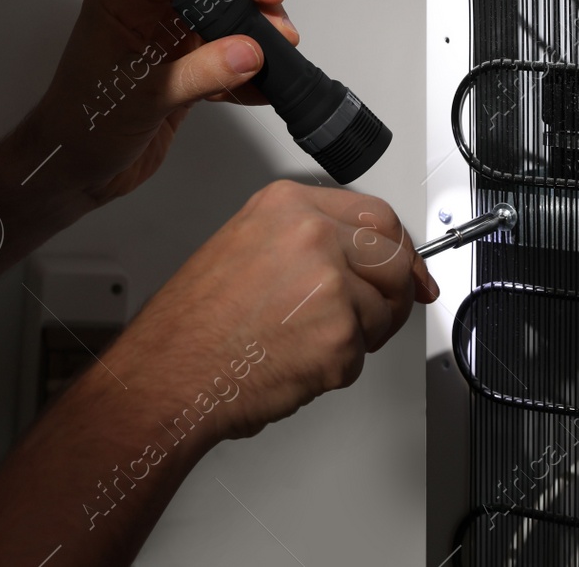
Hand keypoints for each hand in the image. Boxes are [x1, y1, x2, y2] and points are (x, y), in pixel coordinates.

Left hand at [18, 0, 297, 207]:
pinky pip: (219, 65)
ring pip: (219, 30)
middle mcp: (144, 17)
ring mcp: (162, 47)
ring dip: (252, 43)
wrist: (71, 173)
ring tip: (283, 56)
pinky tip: (265, 88)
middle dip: (249, 10)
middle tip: (281, 30)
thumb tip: (250, 51)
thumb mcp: (144, 95)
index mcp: (122, 2)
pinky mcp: (178, 75)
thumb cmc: (81, 127)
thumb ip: (201, 72)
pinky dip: (244, 76)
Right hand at [106, 180, 438, 442]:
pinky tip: (294, 360)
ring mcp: (330, 284)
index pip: (376, 215)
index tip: (409, 269)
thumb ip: (308, 241)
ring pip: (384, 310)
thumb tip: (363, 258)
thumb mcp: (246, 246)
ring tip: (304, 340)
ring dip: (359, 335)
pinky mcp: (338, 336)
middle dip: (394, 292)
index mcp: (287, 206)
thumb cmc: (193, 322)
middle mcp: (313, 235)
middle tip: (376, 314)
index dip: (398, 249)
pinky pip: (362, 353)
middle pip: (394, 259)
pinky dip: (336, 367)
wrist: (169, 372)